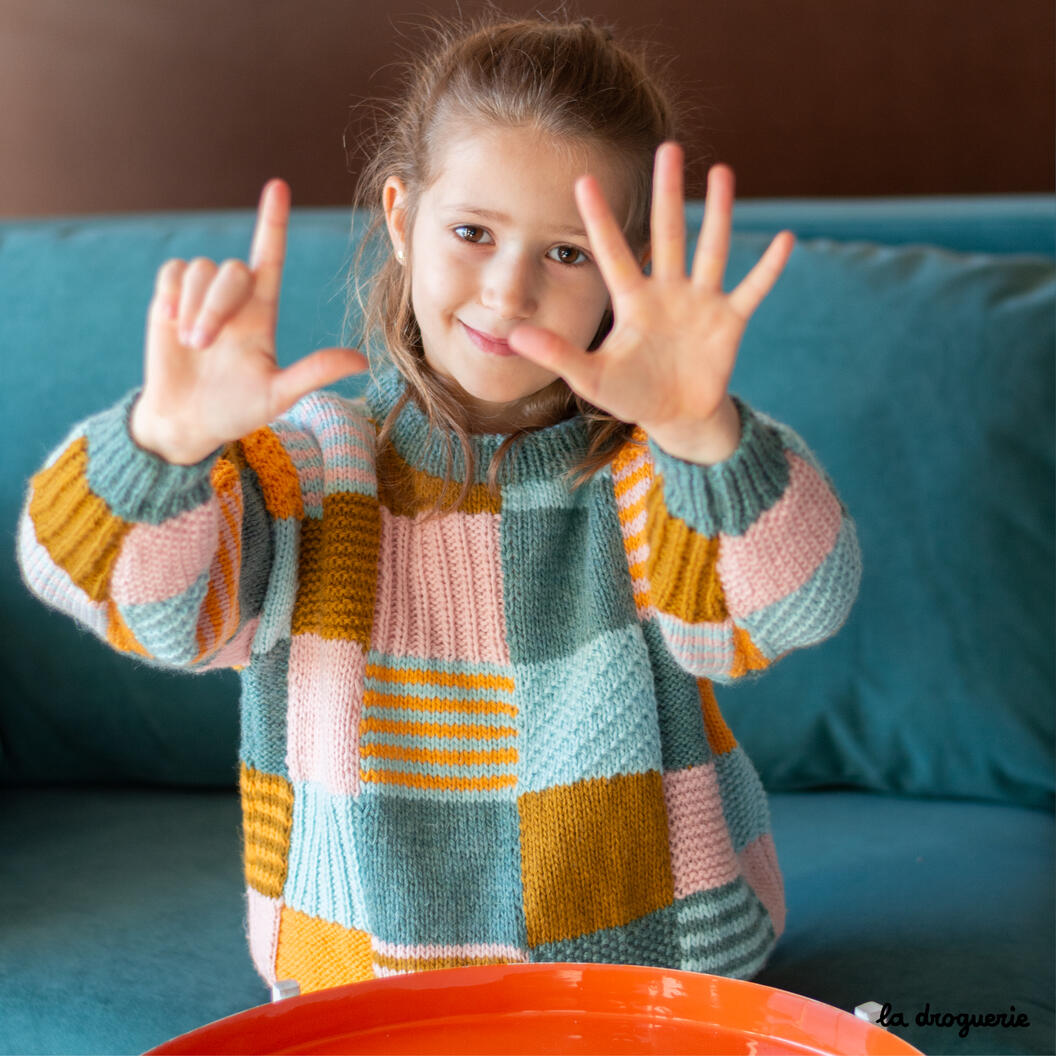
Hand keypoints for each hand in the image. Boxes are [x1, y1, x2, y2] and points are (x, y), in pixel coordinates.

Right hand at [131, 179, 366, 464]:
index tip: (278, 186)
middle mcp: (234, 299)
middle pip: (231, 269)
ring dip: (193, 307)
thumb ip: (314, 373)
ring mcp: (200, 298)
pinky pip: (172, 273)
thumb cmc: (235, 410)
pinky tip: (170, 323)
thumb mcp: (278, 396)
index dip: (273, 222)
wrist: (186, 422)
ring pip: (200, 269)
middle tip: (202, 345)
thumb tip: (362, 361)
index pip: (269, 257)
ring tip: (190, 344)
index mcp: (262, 313)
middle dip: (215, 306)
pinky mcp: (169, 299)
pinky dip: (170, 296)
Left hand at [507, 143, 794, 463]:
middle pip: (668, 234)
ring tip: (724, 172)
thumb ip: (558, 355)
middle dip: (668, 193)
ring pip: (711, 249)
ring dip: (718, 214)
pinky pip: (751, 290)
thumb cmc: (630, 393)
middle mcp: (667, 291)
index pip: (613, 253)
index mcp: (633, 301)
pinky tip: (784, 240)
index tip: (584, 180)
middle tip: (668, 146)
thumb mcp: (591, 378)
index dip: (600, 220)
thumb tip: (512, 337)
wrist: (675, 415)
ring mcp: (701, 303)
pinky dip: (767, 270)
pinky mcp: (729, 322)